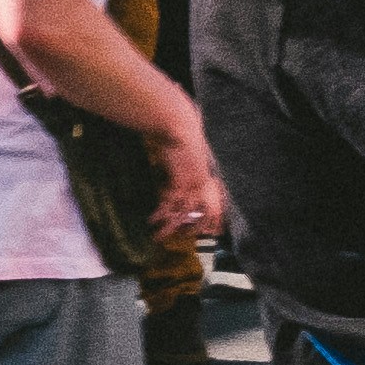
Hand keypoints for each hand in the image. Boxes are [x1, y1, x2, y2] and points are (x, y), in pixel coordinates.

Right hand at [147, 119, 232, 249]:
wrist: (180, 127)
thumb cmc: (184, 135)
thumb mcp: (191, 154)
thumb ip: (189, 166)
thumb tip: (181, 174)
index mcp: (206, 179)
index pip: (212, 208)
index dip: (210, 221)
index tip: (206, 231)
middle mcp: (201, 186)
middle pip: (198, 217)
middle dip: (188, 230)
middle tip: (178, 238)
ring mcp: (191, 186)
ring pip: (181, 215)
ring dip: (168, 228)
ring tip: (157, 237)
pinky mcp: (179, 184)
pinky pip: (168, 205)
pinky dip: (159, 214)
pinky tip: (151, 220)